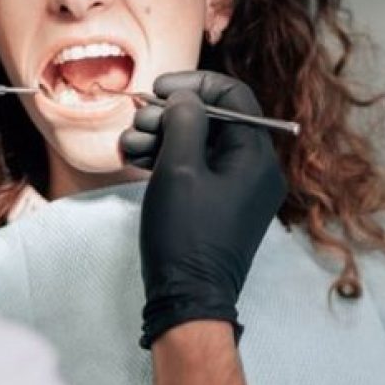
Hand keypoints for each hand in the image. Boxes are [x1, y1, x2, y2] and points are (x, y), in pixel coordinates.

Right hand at [121, 72, 286, 348]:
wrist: (187, 300)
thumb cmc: (185, 234)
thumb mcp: (179, 169)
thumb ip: (184, 121)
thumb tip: (185, 99)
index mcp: (256, 156)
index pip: (234, 96)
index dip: (194, 84)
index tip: (158, 88)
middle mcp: (253, 168)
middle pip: (212, 118)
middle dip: (169, 115)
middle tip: (136, 123)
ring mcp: (235, 188)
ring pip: (197, 142)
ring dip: (159, 136)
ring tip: (128, 147)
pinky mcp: (216, 204)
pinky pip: (194, 167)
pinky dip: (165, 159)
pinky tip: (134, 160)